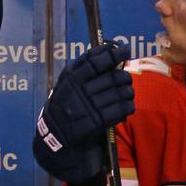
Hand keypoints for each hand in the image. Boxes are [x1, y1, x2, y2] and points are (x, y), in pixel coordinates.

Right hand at [32, 42, 133, 184]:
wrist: (57, 135)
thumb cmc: (65, 103)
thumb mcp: (66, 82)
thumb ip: (83, 67)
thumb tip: (108, 49)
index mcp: (71, 78)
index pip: (95, 62)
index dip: (112, 54)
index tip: (124, 49)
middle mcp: (79, 91)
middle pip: (112, 78)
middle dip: (124, 77)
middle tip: (125, 78)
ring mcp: (88, 107)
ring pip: (120, 93)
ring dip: (128, 92)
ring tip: (127, 92)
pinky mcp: (98, 122)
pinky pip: (122, 110)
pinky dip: (128, 106)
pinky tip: (126, 106)